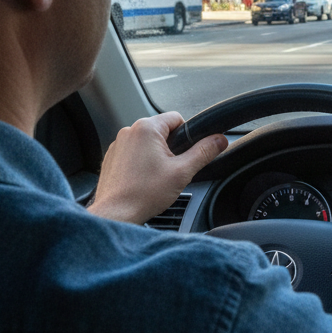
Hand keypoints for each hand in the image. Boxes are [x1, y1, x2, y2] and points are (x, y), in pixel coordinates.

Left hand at [87, 112, 227, 224]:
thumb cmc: (144, 194)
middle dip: (171, 148)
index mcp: (147, 128)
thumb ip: (204, 152)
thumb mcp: (183, 172)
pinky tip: (143, 180)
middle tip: (172, 170)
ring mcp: (117, 145)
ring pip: (147, 142)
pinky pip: (133, 153)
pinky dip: (141, 163)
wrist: (115, 214)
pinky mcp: (111, 158)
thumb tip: (220, 139)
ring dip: (155, 155)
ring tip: (156, 177)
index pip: (177, 118)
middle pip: (162, 131)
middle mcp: (129, 131)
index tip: (185, 153)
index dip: (187, 136)